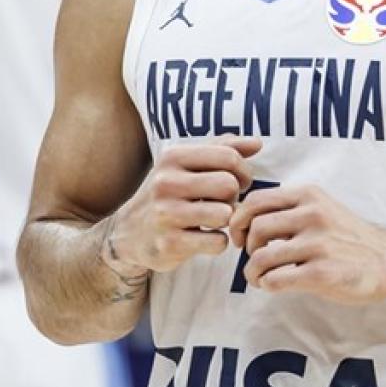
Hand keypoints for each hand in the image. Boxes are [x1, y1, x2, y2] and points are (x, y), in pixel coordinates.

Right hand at [104, 137, 261, 277]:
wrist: (129, 232)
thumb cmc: (168, 193)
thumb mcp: (185, 164)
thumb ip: (222, 149)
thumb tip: (257, 142)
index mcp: (172, 157)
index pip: (228, 157)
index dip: (244, 171)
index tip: (239, 182)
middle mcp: (165, 182)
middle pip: (229, 185)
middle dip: (234, 197)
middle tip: (225, 203)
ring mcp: (166, 214)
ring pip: (225, 214)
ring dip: (226, 220)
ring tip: (214, 219)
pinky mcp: (170, 244)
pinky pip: (217, 242)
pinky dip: (218, 242)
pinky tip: (205, 238)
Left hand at [227, 183, 385, 303]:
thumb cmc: (349, 237)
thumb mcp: (322, 208)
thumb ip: (290, 210)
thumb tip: (246, 221)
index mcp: (309, 196)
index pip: (256, 200)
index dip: (239, 219)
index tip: (242, 234)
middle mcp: (312, 216)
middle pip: (255, 227)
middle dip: (246, 247)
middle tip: (253, 258)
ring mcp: (318, 245)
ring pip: (262, 257)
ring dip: (253, 271)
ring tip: (259, 277)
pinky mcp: (322, 274)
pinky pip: (276, 279)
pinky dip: (266, 284)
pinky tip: (273, 286)